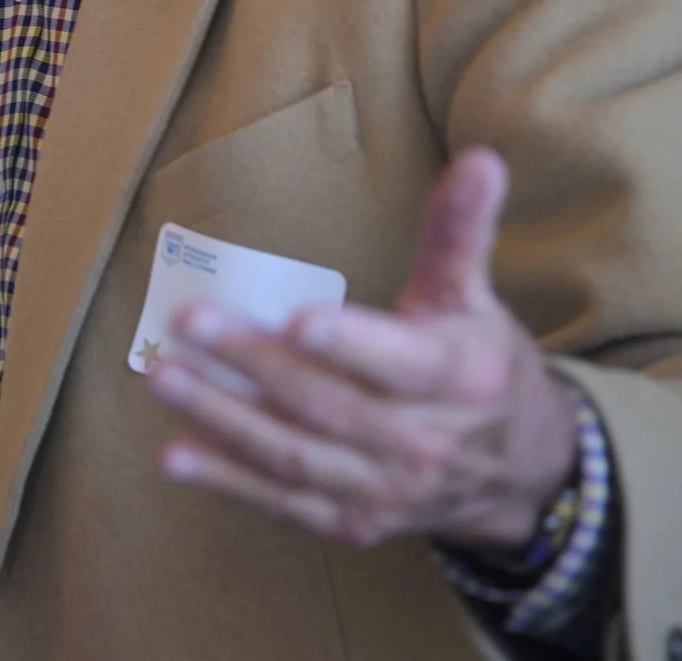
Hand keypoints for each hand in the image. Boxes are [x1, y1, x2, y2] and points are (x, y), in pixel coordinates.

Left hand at [146, 147, 578, 553]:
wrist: (518, 472)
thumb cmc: (482, 366)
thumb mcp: (474, 297)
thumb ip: (459, 231)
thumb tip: (479, 159)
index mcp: (457, 378)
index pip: (401, 363)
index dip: (350, 344)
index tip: (298, 320)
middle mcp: (421, 444)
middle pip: (327, 404)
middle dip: (254, 364)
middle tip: (189, 323)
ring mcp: (383, 490)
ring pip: (294, 456)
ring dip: (223, 419)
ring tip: (162, 379)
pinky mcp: (351, 523)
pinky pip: (282, 505)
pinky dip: (227, 483)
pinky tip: (175, 456)